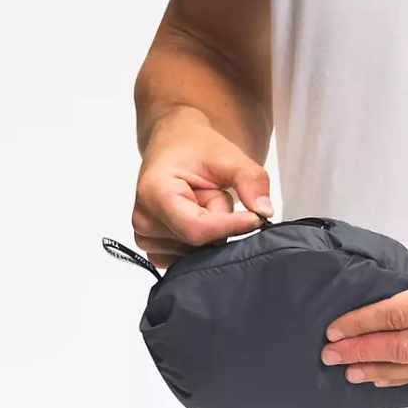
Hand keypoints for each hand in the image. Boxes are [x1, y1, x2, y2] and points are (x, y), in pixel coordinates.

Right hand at [132, 109, 272, 267]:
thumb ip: (250, 181)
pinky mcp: (155, 250)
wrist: (177, 147)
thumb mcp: (229, 156)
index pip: (197, 228)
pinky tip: (196, 217)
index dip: (230, 226)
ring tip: (202, 201)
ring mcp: (147, 238)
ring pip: (198, 252)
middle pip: (200, 242)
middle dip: (220, 221)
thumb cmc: (195, 148)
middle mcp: (143, 220)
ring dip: (212, 230)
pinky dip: (202, 241)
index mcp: (154, 193)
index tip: (256, 218)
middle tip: (214, 192)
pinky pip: (190, 259)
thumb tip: (264, 211)